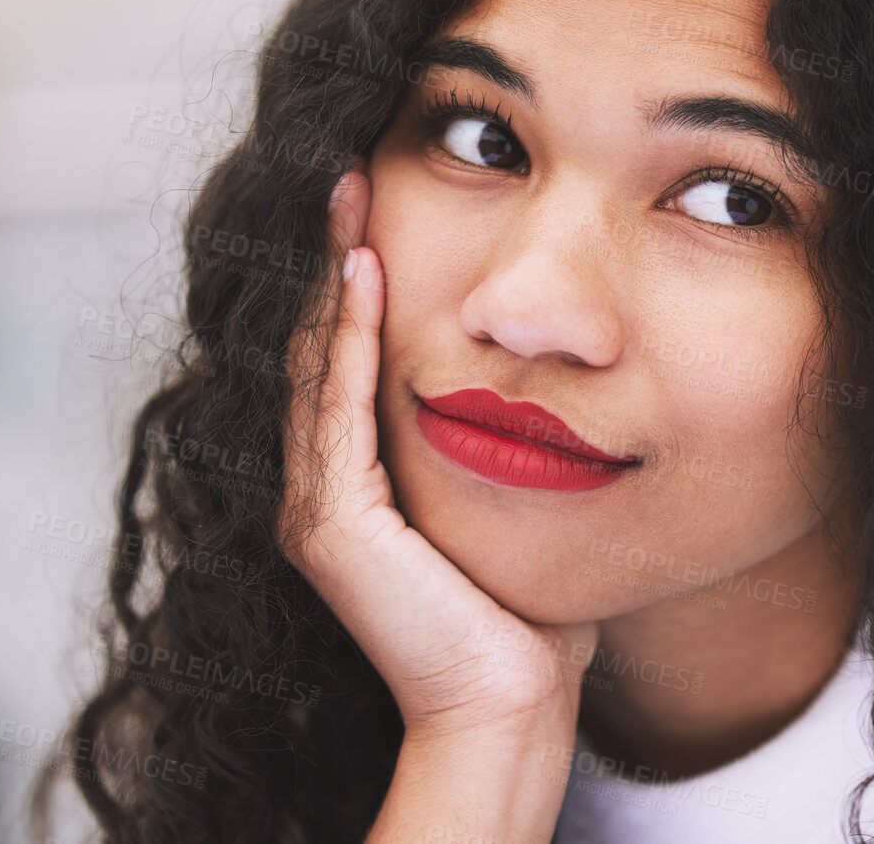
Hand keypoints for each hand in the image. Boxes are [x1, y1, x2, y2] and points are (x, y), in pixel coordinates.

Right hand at [278, 165, 598, 737]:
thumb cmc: (529, 613)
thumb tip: (555, 380)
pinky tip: (365, 272)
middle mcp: (323, 490)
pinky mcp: (333, 525)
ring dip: (335, 277)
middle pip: (322, 345)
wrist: (513, 701)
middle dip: (337, 258)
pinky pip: (338, 407)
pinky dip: (349, 335)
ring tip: (349, 196)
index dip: (358, 282)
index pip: (349, 358)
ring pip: (320, 362)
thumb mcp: (514, 499)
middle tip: (352, 173)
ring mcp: (318, 507)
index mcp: (358, 484)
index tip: (382, 206)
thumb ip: (511, 442)